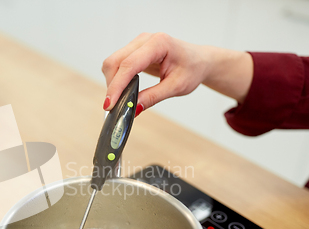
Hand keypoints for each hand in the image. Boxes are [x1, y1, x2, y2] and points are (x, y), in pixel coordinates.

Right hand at [102, 33, 252, 114]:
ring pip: (112, 63)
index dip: (117, 85)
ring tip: (121, 99)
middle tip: (114, 106)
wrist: (198, 60)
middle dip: (112, 85)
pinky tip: (124, 90)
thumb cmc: (192, 70)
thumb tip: (133, 108)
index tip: (109, 104)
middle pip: (115, 62)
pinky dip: (116, 79)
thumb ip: (153, 97)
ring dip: (113, 82)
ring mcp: (138, 43)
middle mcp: (145, 40)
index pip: (129, 65)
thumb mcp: (176, 87)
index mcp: (159, 44)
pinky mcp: (134, 50)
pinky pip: (117, 64)